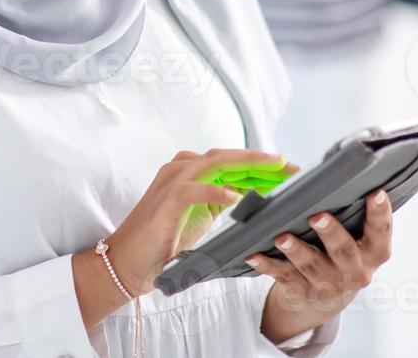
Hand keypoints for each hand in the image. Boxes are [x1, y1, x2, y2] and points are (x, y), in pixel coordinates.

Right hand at [72, 148, 291, 329]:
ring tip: (273, 169)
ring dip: (246, 164)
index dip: (261, 166)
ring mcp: (171, 182)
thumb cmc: (163, 240)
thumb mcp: (200, 216)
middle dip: (261, 160)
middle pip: (228, 157)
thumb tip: (251, 194)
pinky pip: (193, 190)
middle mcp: (180, 169)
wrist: (126, 261)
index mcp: (190, 173)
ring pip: (214, 163)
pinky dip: (215, 191)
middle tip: (290, 166)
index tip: (289, 170)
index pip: (232, 163)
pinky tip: (236, 197)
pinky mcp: (165, 202)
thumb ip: (219, 200)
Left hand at [250, 189, 394, 341]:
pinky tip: (254, 256)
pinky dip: (268, 266)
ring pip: (312, 266)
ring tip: (281, 237)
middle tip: (316, 216)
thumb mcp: (353, 237)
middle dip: (330, 233)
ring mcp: (329, 285)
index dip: (380, 214)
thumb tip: (328, 174)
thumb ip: (348, 212)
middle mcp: (355, 271)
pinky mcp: (303, 291)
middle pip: (344, 251)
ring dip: (296, 251)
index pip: (381, 232)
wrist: (325, 301)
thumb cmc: (339, 252)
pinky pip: (283, 277)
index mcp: (373, 252)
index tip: (376, 192)